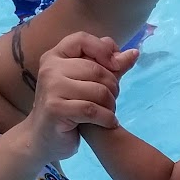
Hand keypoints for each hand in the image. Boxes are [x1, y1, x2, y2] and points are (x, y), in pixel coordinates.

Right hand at [23, 33, 139, 160]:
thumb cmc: (69, 108)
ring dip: (111, 105)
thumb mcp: (87, 83)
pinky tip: (109, 122)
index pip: (82, 39)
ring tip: (109, 112)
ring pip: (98, 90)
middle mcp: (50, 69)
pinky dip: (107, 118)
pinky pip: (92, 109)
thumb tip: (134, 53)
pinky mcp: (55, 108)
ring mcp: (51, 88)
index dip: (103, 50)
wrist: (44, 139)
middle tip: (111, 100)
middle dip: (112, 86)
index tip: (116, 66)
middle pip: (97, 69)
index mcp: (54, 56)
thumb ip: (109, 67)